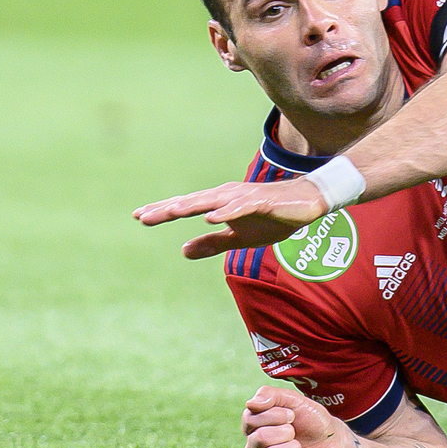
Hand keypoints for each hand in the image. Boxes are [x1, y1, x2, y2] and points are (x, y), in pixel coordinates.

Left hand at [134, 180, 329, 258]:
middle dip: (166, 209)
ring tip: (170, 213)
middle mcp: (226, 196)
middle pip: (191, 203)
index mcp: (219, 204)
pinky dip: (225, 212)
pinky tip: (210, 217)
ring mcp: (243, 198)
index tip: (138, 216)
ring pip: (211, 202)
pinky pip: (240, 207)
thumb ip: (213, 243)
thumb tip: (183, 251)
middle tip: (142, 216)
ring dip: (190, 207)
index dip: (162, 211)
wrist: (308, 203)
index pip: (186, 207)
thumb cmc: (273, 217)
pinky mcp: (262, 202)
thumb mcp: (239, 237)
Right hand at [241, 385, 355, 447]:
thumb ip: (272, 395)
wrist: (336, 443)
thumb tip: (250, 403)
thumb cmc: (313, 422)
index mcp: (254, 428)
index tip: (292, 415)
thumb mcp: (296, 401)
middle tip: (295, 432)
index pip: (250, 419)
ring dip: (292, 447)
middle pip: (259, 438)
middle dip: (286, 431)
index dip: (276, 414)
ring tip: (299, 447)